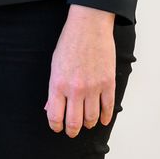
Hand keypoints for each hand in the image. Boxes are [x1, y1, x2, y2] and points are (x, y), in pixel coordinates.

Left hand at [45, 4, 116, 136]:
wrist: (89, 27)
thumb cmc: (69, 43)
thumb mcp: (54, 65)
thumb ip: (54, 89)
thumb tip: (50, 108)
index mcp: (58, 84)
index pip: (55, 115)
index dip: (56, 125)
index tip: (57, 128)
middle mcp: (75, 89)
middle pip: (74, 122)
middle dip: (72, 130)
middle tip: (72, 132)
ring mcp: (93, 88)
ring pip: (92, 118)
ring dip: (89, 124)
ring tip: (87, 124)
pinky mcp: (108, 84)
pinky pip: (108, 108)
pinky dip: (106, 117)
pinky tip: (103, 120)